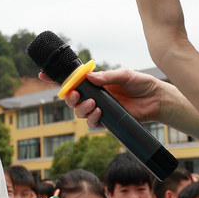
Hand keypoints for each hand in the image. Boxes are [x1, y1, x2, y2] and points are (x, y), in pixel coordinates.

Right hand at [40, 69, 166, 128]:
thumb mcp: (125, 75)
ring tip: (93, 104)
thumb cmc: (141, 84)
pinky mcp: (107, 120)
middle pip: (72, 98)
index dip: (56, 78)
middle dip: (69, 97)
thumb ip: (107, 76)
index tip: (43, 74)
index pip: (73, 79)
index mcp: (96, 81)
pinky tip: (99, 113)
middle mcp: (95, 95)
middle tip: (75, 95)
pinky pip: (92, 123)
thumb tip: (89, 76)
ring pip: (79, 112)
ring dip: (81, 109)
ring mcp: (100, 108)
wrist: (156, 100)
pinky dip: (92, 119)